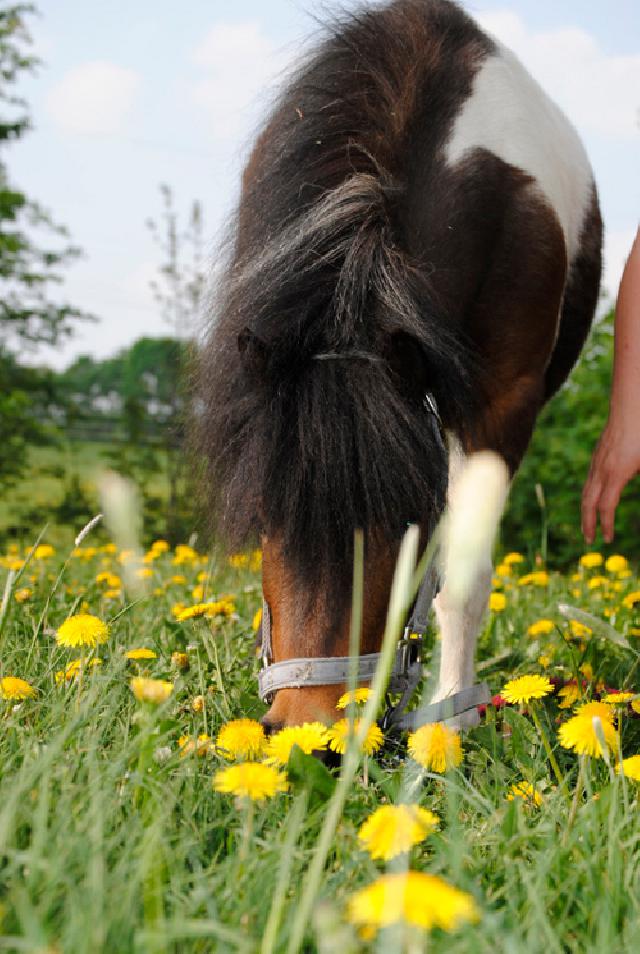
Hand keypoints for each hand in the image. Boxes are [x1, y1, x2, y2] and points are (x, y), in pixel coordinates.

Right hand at [582, 418, 639, 543]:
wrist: (631, 405)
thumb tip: (637, 477)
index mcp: (617, 473)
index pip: (606, 506)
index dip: (606, 525)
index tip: (607, 539)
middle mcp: (602, 469)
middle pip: (588, 503)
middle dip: (588, 523)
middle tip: (589, 541)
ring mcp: (597, 461)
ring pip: (586, 491)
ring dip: (586, 511)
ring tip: (587, 525)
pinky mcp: (598, 455)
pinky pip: (589, 480)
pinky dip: (588, 496)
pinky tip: (593, 500)